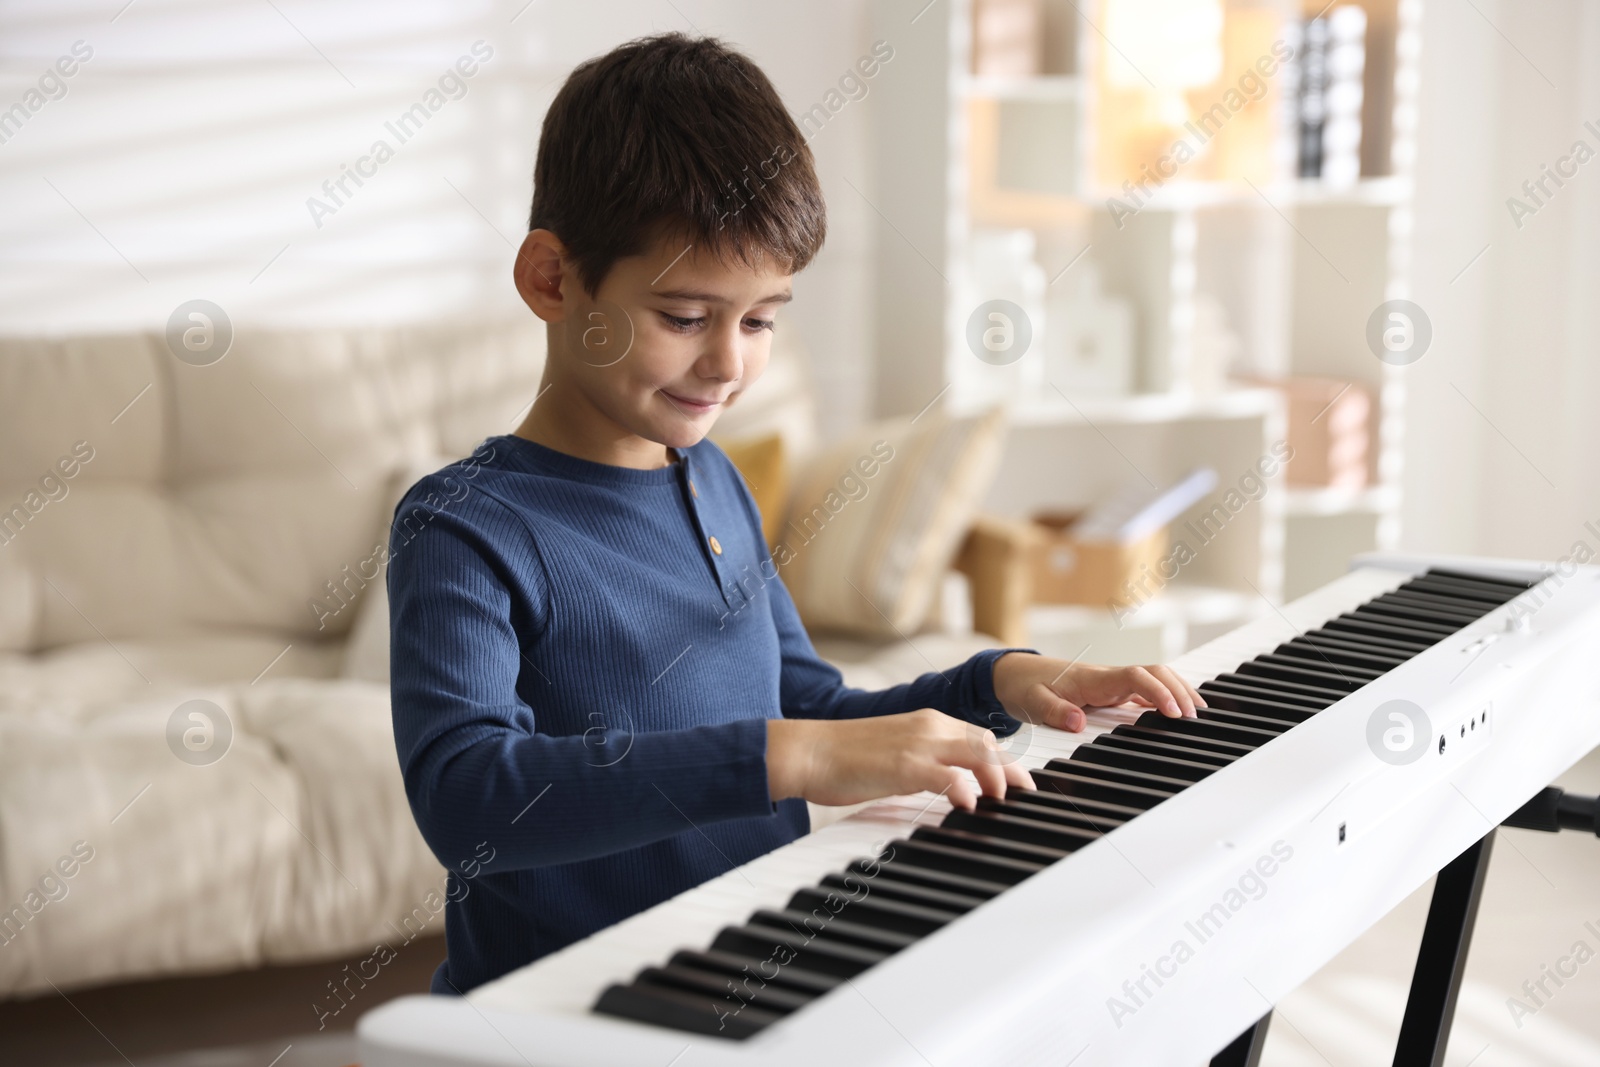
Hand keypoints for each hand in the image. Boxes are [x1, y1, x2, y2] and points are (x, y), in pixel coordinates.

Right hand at [766, 710, 1034, 811]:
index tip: (1018, 782)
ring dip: (997, 777)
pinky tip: (968, 804)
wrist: (808, 751)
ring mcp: (918, 743)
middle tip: (1024, 795)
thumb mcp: (893, 757)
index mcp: (927, 722)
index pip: (979, 737)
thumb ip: (922, 766)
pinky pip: (946, 774)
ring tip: (1003, 801)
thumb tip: (944, 787)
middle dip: (1010, 770)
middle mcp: (929, 726)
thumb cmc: (843, 758)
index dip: (1004, 760)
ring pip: (976, 752)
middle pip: (987, 743)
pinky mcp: (903, 764)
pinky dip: (964, 788)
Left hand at [991, 653, 1205, 733]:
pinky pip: (1144, 689)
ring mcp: (1111, 683)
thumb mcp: (1031, 701)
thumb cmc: (1024, 686)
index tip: (1174, 712)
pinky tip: (1178, 712)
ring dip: (1177, 690)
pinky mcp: (1110, 691)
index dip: (1158, 692)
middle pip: (1154, 672)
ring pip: (1154, 678)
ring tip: (1199, 713)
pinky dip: (1164, 697)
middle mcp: (1107, 677)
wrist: (1013, 674)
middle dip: (1180, 690)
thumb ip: (1053, 711)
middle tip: (1196, 717)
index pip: (1136, 677)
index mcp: (1092, 678)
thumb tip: (1077, 723)